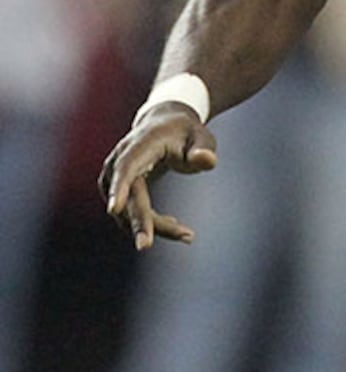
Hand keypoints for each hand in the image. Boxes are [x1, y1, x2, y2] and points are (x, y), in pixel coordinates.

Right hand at [99, 105, 218, 250]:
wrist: (164, 124)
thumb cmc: (186, 132)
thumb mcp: (201, 137)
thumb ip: (204, 149)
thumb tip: (206, 160)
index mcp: (140, 145)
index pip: (126, 168)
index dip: (119, 188)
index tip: (114, 209)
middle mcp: (119, 161)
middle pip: (128, 197)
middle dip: (138, 222)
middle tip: (146, 246)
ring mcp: (112, 176)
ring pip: (128, 211)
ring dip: (153, 226)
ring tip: (187, 234)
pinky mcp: (115, 189)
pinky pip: (129, 212)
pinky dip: (150, 223)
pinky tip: (175, 225)